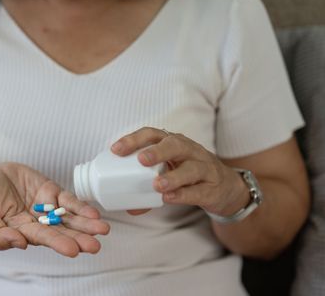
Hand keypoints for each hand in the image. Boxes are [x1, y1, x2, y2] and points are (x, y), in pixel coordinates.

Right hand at [0, 163, 109, 256]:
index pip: (42, 238)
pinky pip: (68, 200)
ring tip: (102, 230)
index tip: (73, 250)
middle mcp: (38, 222)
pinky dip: (80, 207)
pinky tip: (93, 214)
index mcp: (22, 231)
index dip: (58, 243)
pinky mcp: (51, 191)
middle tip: (94, 246)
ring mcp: (46, 206)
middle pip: (61, 231)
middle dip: (78, 238)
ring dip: (85, 224)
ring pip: (69, 218)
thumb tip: (19, 244)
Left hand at [111, 127, 248, 216]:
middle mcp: (189, 150)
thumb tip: (128, 207)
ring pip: (191, 168)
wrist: (225, 187)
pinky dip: (183, 194)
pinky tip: (169, 197)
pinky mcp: (213, 188)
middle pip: (175, 144)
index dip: (134, 139)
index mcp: (172, 142)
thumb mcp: (169, 172)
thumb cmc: (188, 174)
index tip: (116, 150)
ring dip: (173, 176)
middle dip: (158, 151)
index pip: (152, 134)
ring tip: (156, 185)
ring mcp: (204, 168)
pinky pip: (198, 190)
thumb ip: (148, 187)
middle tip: (141, 160)